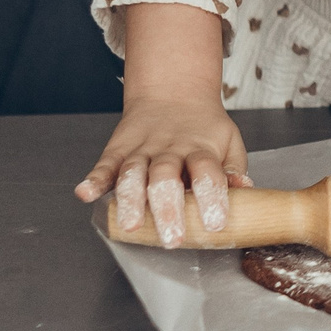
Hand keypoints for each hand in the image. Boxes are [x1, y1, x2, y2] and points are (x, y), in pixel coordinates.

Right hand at [74, 96, 249, 247]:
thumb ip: (233, 168)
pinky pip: (105, 164)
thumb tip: (244, 190)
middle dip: (167, 208)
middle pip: (166, 176)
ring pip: (133, 172)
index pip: (207, 171)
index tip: (215, 222)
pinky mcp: (118, 150)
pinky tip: (86, 194)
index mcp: (200, 148)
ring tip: (130, 224)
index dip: (212, 196)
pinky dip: (94, 179)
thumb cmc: (203, 128)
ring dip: (130, 199)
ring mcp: (141, 149)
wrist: (172, 93)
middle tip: (172, 238)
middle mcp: (169, 149)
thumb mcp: (228, 141)